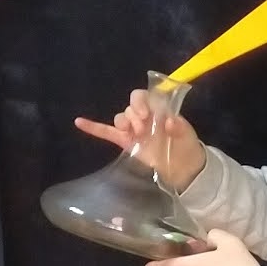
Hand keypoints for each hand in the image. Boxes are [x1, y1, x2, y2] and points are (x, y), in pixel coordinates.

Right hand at [75, 89, 206, 191]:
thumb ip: (179, 127)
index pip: (144, 96)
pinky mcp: (125, 142)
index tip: (144, 114)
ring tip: (135, 133)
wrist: (184, 168)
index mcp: (158, 109)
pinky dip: (93, 127)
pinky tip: (79, 122)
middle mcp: (144, 116)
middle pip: (131, 106)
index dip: (141, 102)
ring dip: (124, 122)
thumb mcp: (188, 135)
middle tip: (141, 128)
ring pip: (120, 118)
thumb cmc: (186, 146)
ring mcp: (133, 129)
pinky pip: (106, 132)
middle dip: (133, 114)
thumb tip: (170, 121)